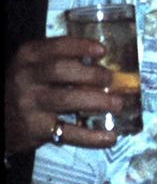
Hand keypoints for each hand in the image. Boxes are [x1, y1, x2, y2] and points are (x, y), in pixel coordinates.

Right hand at [5, 37, 122, 152]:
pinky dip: (92, 136)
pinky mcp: (35, 128)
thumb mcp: (34, 68)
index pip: (54, 46)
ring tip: (118, 104)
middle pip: (61, 70)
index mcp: (27, 58)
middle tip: (111, 80)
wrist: (0, 119)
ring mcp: (29, 103)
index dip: (80, 47)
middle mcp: (25, 77)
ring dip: (97, 101)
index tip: (102, 51)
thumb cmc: (27, 88)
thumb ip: (61, 61)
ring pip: (67, 99)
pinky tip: (110, 137)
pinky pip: (68, 132)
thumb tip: (103, 65)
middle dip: (92, 74)